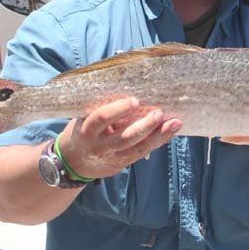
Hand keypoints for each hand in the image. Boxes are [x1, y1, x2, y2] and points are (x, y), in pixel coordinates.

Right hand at [57, 98, 181, 179]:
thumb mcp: (83, 118)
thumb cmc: (83, 130)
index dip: (118, 110)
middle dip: (144, 126)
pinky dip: (158, 141)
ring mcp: (113, 157)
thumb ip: (101, 107)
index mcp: (87, 130)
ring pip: (138, 148)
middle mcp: (100, 146)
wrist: (73, 162)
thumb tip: (129, 86)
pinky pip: (142, 153)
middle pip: (124, 138)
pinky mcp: (122, 164)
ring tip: (176, 122)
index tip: (134, 101)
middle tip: (160, 113)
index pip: (101, 118)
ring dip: (159, 135)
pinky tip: (171, 131)